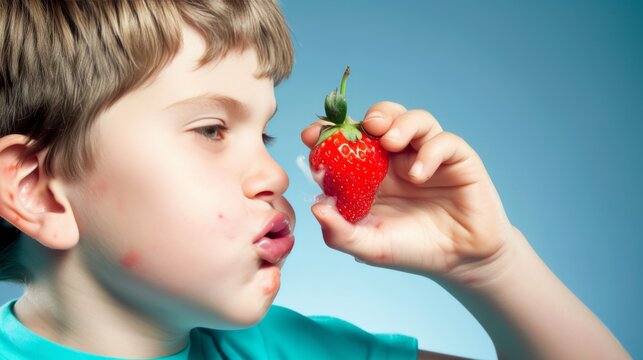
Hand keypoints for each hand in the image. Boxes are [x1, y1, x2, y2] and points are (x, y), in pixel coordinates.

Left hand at [301, 101, 517, 283]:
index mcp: (370, 173)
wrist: (460, 262)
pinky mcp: (457, 159)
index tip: (311, 135)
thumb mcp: (369, 247)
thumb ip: (341, 233)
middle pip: (382, 118)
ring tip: (391, 142)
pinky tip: (419, 174)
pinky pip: (445, 141)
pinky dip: (430, 150)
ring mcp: (427, 155)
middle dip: (370, 117)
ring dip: (400, 123)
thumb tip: (316, 207)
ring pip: (414, 119)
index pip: (347, 141)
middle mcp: (397, 158)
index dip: (329, 132)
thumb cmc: (411, 250)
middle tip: (365, 126)